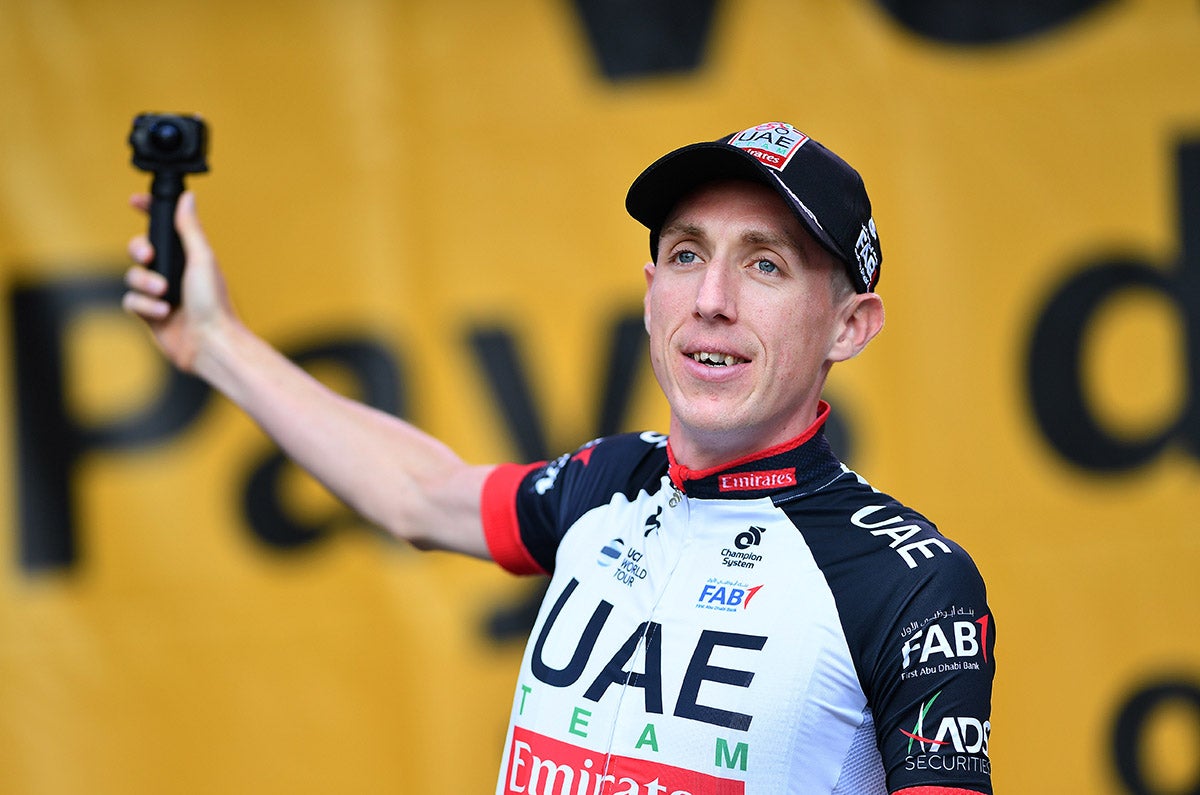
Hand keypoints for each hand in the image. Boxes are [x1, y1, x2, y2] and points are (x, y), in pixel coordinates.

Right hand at [122, 191, 235, 372]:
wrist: (210, 343)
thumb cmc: (213, 302)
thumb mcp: (202, 259)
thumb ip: (190, 229)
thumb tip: (188, 197)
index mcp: (188, 256)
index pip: (164, 227)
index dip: (148, 211)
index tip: (134, 201)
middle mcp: (173, 272)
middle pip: (139, 249)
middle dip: (138, 249)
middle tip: (149, 256)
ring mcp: (160, 293)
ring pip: (133, 276)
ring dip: (145, 283)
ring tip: (164, 293)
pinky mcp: (149, 314)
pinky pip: (131, 301)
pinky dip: (144, 306)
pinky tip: (162, 313)